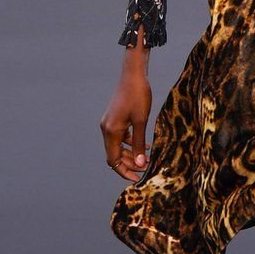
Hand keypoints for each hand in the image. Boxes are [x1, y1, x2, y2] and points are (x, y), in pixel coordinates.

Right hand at [100, 38, 151, 181]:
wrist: (133, 74)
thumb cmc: (138, 95)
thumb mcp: (141, 121)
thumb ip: (139, 144)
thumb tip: (141, 164)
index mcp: (110, 131)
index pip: (113, 160)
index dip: (124, 171)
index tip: (137, 179)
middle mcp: (106, 128)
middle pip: (115, 154)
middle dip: (129, 163)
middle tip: (146, 169)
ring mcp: (109, 123)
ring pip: (118, 146)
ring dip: (131, 153)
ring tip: (148, 158)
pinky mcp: (115, 117)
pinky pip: (120, 136)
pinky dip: (131, 142)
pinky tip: (146, 144)